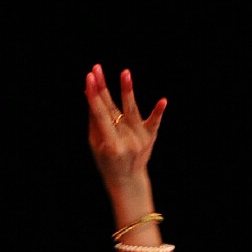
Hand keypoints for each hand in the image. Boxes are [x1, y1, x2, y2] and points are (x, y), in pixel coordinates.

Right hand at [84, 65, 166, 193]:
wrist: (128, 181)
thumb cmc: (107, 161)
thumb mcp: (96, 144)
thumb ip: (94, 119)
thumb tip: (89, 91)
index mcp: (111, 146)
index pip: (100, 116)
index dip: (94, 97)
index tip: (88, 79)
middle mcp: (126, 141)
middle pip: (113, 110)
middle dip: (104, 89)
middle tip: (96, 69)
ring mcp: (140, 139)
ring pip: (132, 111)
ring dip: (127, 91)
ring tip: (125, 72)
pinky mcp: (150, 137)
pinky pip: (154, 122)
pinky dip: (158, 112)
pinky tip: (163, 101)